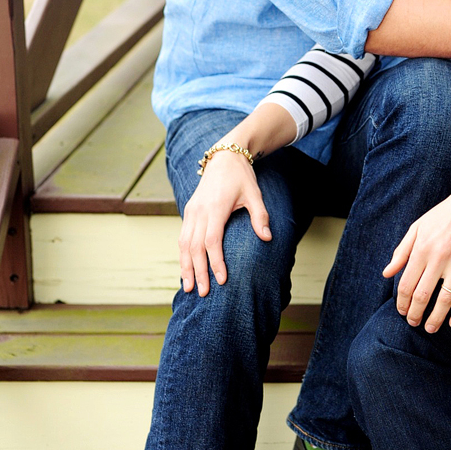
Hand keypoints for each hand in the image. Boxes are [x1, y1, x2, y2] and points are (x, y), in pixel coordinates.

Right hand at [179, 152, 270, 295]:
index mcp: (215, 208)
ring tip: (188, 287)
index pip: (212, 241)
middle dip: (198, 271)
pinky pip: (182, 237)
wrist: (224, 157)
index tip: (221, 280)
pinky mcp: (189, 211)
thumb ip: (260, 217)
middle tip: (203, 293)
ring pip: (184, 244)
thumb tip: (267, 239)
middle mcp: (199, 211)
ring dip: (185, 266)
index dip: (215, 262)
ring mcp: (191, 211)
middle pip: (194, 247)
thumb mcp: (255, 195)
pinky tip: (186, 269)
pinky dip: (183, 255)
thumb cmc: (242, 177)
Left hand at [383, 176, 450, 332]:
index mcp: (422, 249)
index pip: (406, 284)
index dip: (402, 302)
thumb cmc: (444, 215)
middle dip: (415, 314)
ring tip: (431, 328)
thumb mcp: (418, 228)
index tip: (402, 311)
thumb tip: (386, 273)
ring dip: (436, 318)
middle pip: (423, 295)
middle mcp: (439, 257)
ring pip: (445, 299)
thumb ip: (401, 252)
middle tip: (414, 323)